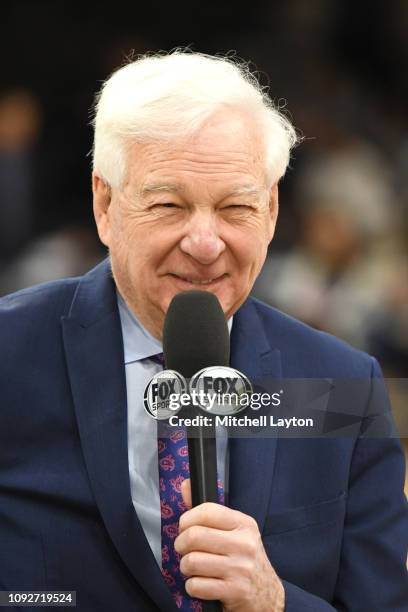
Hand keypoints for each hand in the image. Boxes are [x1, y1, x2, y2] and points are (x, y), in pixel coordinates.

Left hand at [174, 479, 284, 611]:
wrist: (268, 594)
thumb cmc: (244, 558)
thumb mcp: (234, 530)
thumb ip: (207, 510)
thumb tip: (185, 484)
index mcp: (244, 523)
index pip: (207, 511)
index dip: (187, 519)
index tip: (185, 527)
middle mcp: (244, 544)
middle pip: (194, 536)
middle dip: (180, 544)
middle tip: (184, 549)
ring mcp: (241, 569)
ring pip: (192, 561)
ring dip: (185, 567)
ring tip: (193, 567)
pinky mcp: (235, 591)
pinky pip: (197, 586)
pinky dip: (192, 586)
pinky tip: (201, 583)